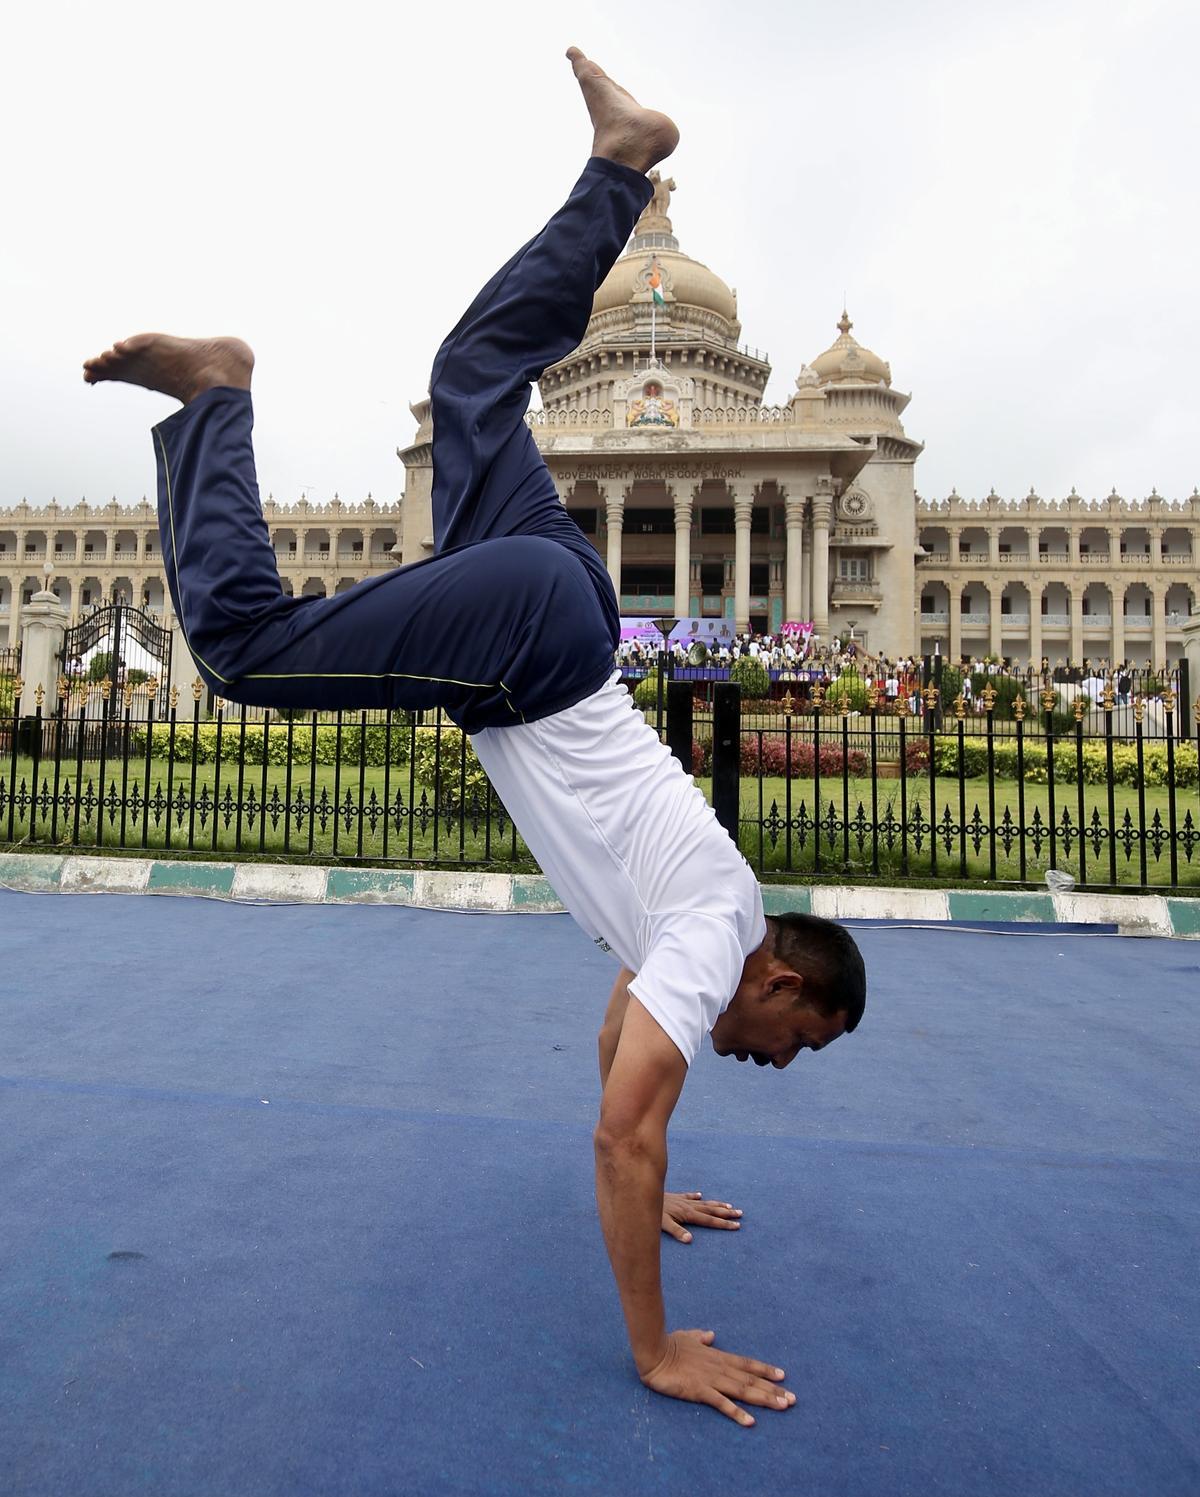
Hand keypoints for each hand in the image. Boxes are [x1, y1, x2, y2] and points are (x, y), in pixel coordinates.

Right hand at [639, 1329, 794, 1426]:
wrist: (654, 1352)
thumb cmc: (669, 1344)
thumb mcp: (688, 1337)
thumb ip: (701, 1337)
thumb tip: (711, 1335)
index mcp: (717, 1356)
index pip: (747, 1364)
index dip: (765, 1370)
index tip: (783, 1376)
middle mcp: (719, 1368)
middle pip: (751, 1380)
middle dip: (773, 1389)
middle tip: (793, 1399)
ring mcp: (711, 1379)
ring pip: (743, 1390)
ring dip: (764, 1399)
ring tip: (782, 1406)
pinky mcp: (700, 1391)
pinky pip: (722, 1403)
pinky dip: (737, 1412)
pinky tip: (750, 1421)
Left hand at [661, 1190, 741, 1243]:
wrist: (643, 1193)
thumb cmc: (653, 1212)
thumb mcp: (663, 1224)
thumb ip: (677, 1232)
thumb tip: (690, 1240)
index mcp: (688, 1214)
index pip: (710, 1221)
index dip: (724, 1224)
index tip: (737, 1225)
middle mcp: (689, 1206)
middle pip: (711, 1210)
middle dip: (726, 1213)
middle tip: (740, 1214)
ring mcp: (683, 1201)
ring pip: (704, 1203)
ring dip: (717, 1205)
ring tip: (729, 1205)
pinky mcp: (676, 1197)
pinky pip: (689, 1197)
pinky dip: (696, 1197)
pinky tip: (701, 1195)